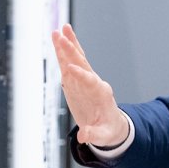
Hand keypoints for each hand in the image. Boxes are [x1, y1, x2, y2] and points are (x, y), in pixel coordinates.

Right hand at [51, 23, 128, 146]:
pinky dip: (63, 52)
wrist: (111, 124)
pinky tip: (57, 40)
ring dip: (67, 45)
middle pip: (82, 63)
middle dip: (71, 51)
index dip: (80, 76)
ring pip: (76, 59)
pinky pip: (69, 63)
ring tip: (59, 30)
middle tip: (61, 36)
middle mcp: (93, 82)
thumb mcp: (104, 136)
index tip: (70, 69)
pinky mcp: (76, 81)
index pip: (90, 81)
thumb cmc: (108, 130)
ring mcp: (84, 79)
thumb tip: (84, 137)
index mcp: (101, 93)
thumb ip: (94, 135)